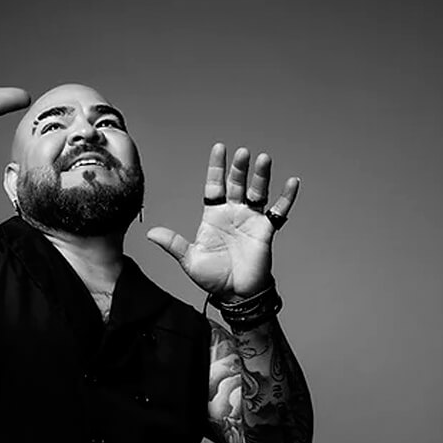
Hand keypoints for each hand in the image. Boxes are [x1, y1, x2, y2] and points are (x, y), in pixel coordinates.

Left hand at [146, 144, 299, 298]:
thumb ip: (173, 244)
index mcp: (214, 216)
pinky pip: (278, 211)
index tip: (219, 148)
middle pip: (236, 184)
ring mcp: (251, 220)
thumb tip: (150, 233)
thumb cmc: (213, 277)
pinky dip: (286, 197)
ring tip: (263, 159)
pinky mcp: (266, 230)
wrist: (235, 294)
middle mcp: (233, 213)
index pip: (214, 186)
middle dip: (238, 169)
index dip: (216, 168)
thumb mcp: (190, 260)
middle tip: (241, 153)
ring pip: (257, 192)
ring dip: (261, 176)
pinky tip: (292, 182)